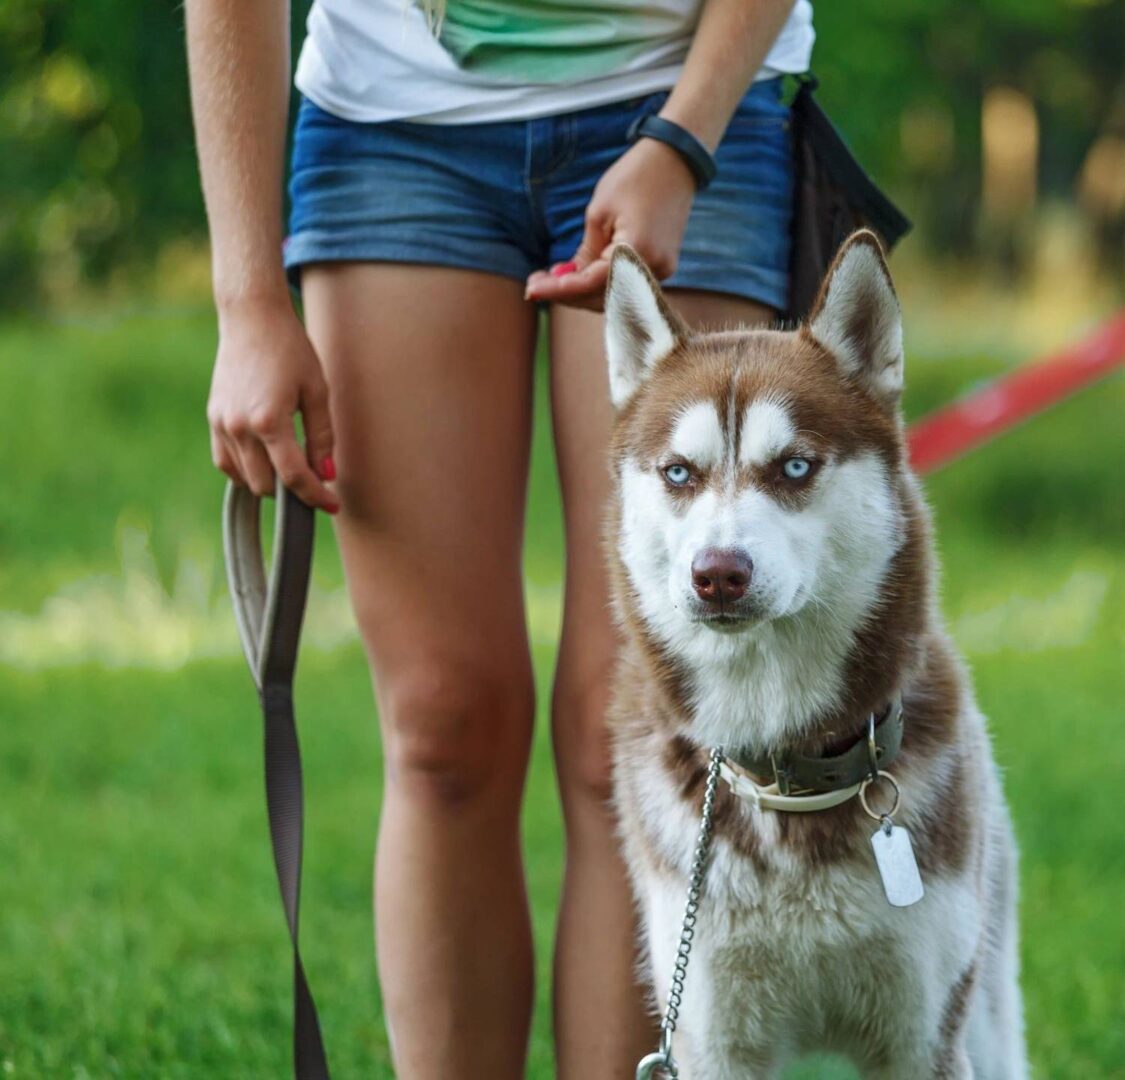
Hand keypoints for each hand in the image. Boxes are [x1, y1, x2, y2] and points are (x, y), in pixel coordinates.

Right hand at [207, 295, 338, 512]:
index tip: (332, 505)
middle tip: (315, 482)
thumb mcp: (317, 391)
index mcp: (268, 420)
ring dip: (269, 482)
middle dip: (292, 491)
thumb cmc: (291, 350)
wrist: (252, 319)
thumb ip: (321, 436)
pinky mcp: (213, 418)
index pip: (293, 476)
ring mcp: (221, 423)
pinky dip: (245, 471)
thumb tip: (326, 474)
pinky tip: (265, 463)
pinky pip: (225, 461)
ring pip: (244, 477)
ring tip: (292, 469)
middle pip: (266, 484)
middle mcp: (239, 426)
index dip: (315, 496)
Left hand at [525, 137, 696, 310]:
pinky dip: (601, 285)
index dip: (559, 290)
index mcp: (636, 251)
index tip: (531, 290)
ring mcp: (661, 271)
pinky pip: (626, 284)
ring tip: (552, 280)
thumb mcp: (599, 213)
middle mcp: (653, 269)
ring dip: (582, 293)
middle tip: (534, 287)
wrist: (675, 161)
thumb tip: (567, 281)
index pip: (590, 283)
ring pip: (614, 295)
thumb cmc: (635, 178)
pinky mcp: (662, 266)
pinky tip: (578, 276)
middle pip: (603, 297)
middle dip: (567, 295)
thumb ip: (585, 253)